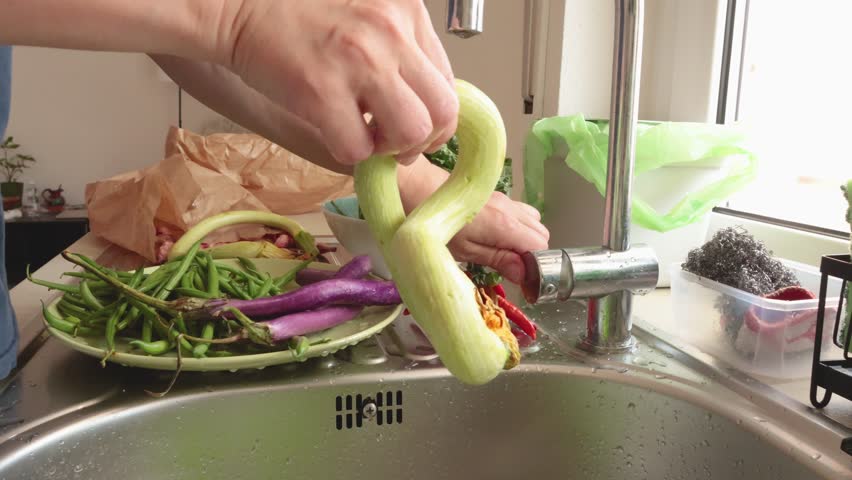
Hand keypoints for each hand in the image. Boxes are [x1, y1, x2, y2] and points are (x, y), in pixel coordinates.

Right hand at [217, 0, 457, 165]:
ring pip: (412, 133)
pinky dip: (349, 153)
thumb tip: (419, 95)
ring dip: (392, 149)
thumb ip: (399, 43)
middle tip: (398, 142)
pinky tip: (334, 134)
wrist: (236, 4)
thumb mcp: (367, 9)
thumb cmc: (297, 11)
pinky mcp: (321, 91)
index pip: (448, 81)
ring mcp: (358, 63)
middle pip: (443, 111)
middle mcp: (390, 33)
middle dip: (424, 138)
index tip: (413, 122)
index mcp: (406, 11)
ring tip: (368, 138)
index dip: (433, 113)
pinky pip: (358, 150)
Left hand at [398, 157, 549, 283]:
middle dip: (532, 254)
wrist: (418, 188)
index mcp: (506, 226)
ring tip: (504, 252)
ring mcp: (505, 201)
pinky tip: (498, 235)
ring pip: (534, 222)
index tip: (522, 279)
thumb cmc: (438, 225)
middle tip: (511, 267)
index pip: (541, 247)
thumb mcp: (465, 251)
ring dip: (526, 239)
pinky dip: (519, 226)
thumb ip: (498, 259)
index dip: (535, 266)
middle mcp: (511, 211)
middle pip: (541, 234)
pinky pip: (521, 212)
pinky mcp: (497, 197)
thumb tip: (524, 274)